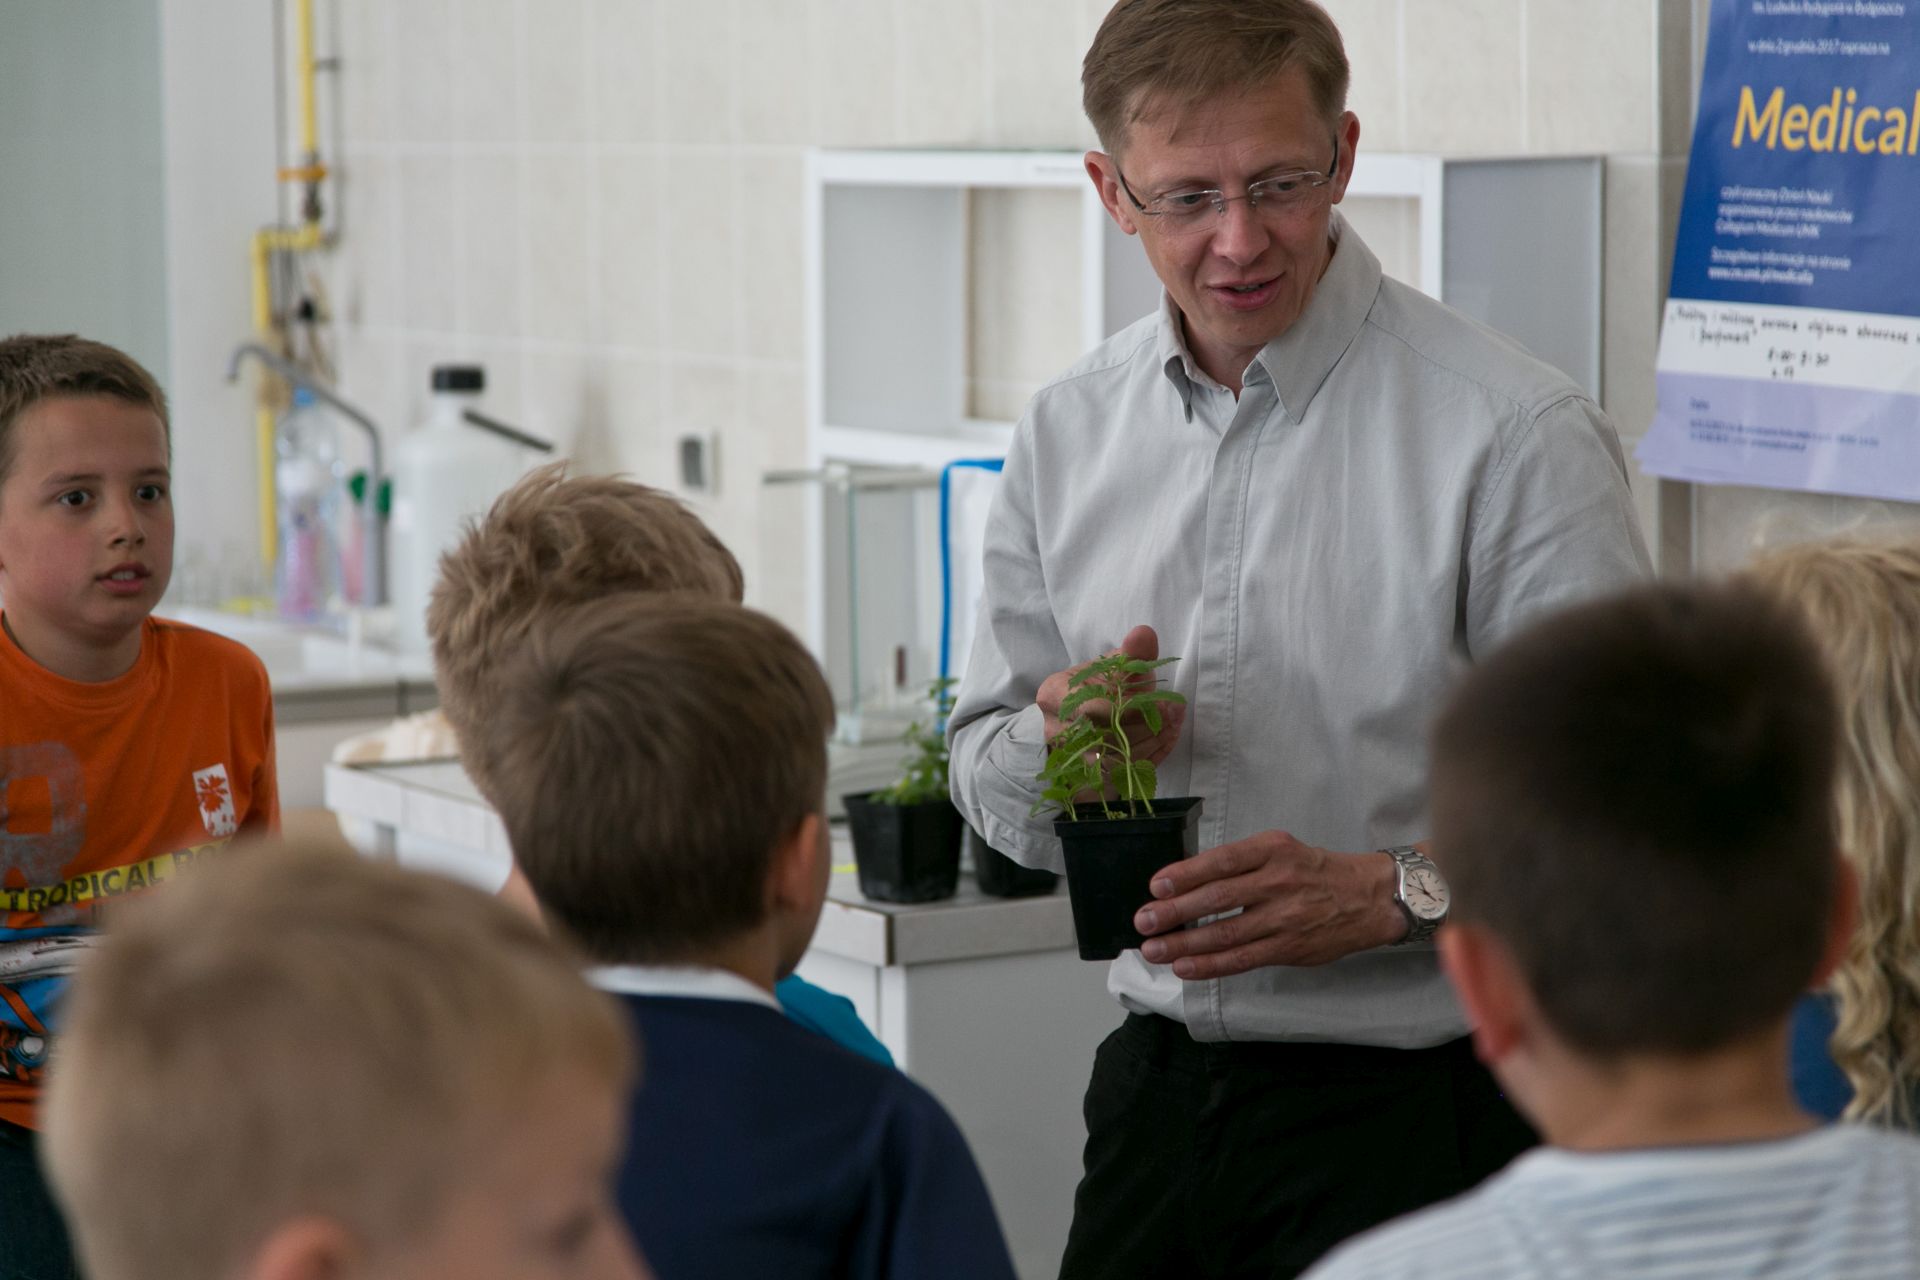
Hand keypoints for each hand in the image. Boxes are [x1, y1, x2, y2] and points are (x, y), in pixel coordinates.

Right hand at [1037, 624, 1184, 764]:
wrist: (1080, 715)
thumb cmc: (1098, 687)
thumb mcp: (1112, 665)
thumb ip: (1131, 653)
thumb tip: (1144, 634)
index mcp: (1054, 695)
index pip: (1094, 709)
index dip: (1133, 709)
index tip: (1165, 704)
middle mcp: (1055, 730)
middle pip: (1105, 735)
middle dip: (1147, 726)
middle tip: (1175, 715)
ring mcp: (1068, 757)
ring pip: (1115, 758)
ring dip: (1152, 742)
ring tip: (1175, 725)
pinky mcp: (1087, 777)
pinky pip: (1122, 772)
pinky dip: (1149, 757)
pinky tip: (1166, 740)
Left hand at [1131, 832, 1404, 977]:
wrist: (1369, 898)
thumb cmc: (1314, 871)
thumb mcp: (1281, 850)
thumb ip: (1241, 864)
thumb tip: (1185, 882)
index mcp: (1272, 849)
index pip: (1221, 861)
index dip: (1185, 875)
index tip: (1155, 886)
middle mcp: (1278, 881)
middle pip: (1217, 898)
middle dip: (1175, 912)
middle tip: (1143, 921)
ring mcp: (1284, 917)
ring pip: (1225, 933)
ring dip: (1184, 943)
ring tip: (1153, 949)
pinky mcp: (1288, 948)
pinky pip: (1242, 958)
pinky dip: (1209, 965)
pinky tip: (1184, 966)